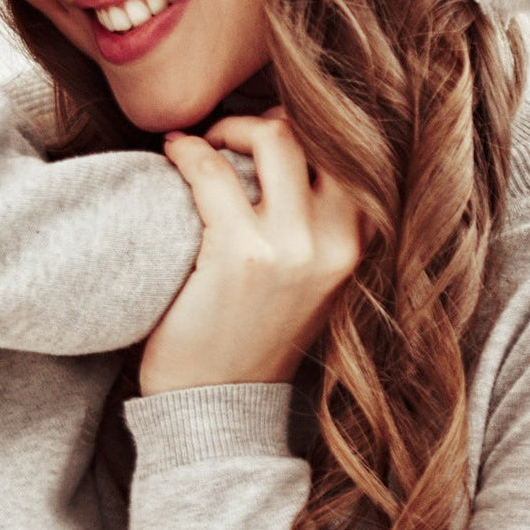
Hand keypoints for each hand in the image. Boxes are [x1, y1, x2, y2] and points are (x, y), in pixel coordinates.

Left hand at [140, 111, 363, 393]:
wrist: (216, 409)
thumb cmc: (251, 340)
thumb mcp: (309, 286)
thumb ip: (316, 229)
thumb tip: (286, 153)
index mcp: (356, 250)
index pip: (354, 157)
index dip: (309, 130)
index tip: (266, 134)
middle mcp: (335, 246)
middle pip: (317, 136)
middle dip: (267, 120)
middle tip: (228, 136)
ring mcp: (291, 250)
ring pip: (273, 140)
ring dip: (228, 129)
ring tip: (201, 144)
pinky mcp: (240, 256)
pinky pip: (213, 172)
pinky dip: (188, 152)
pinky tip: (173, 154)